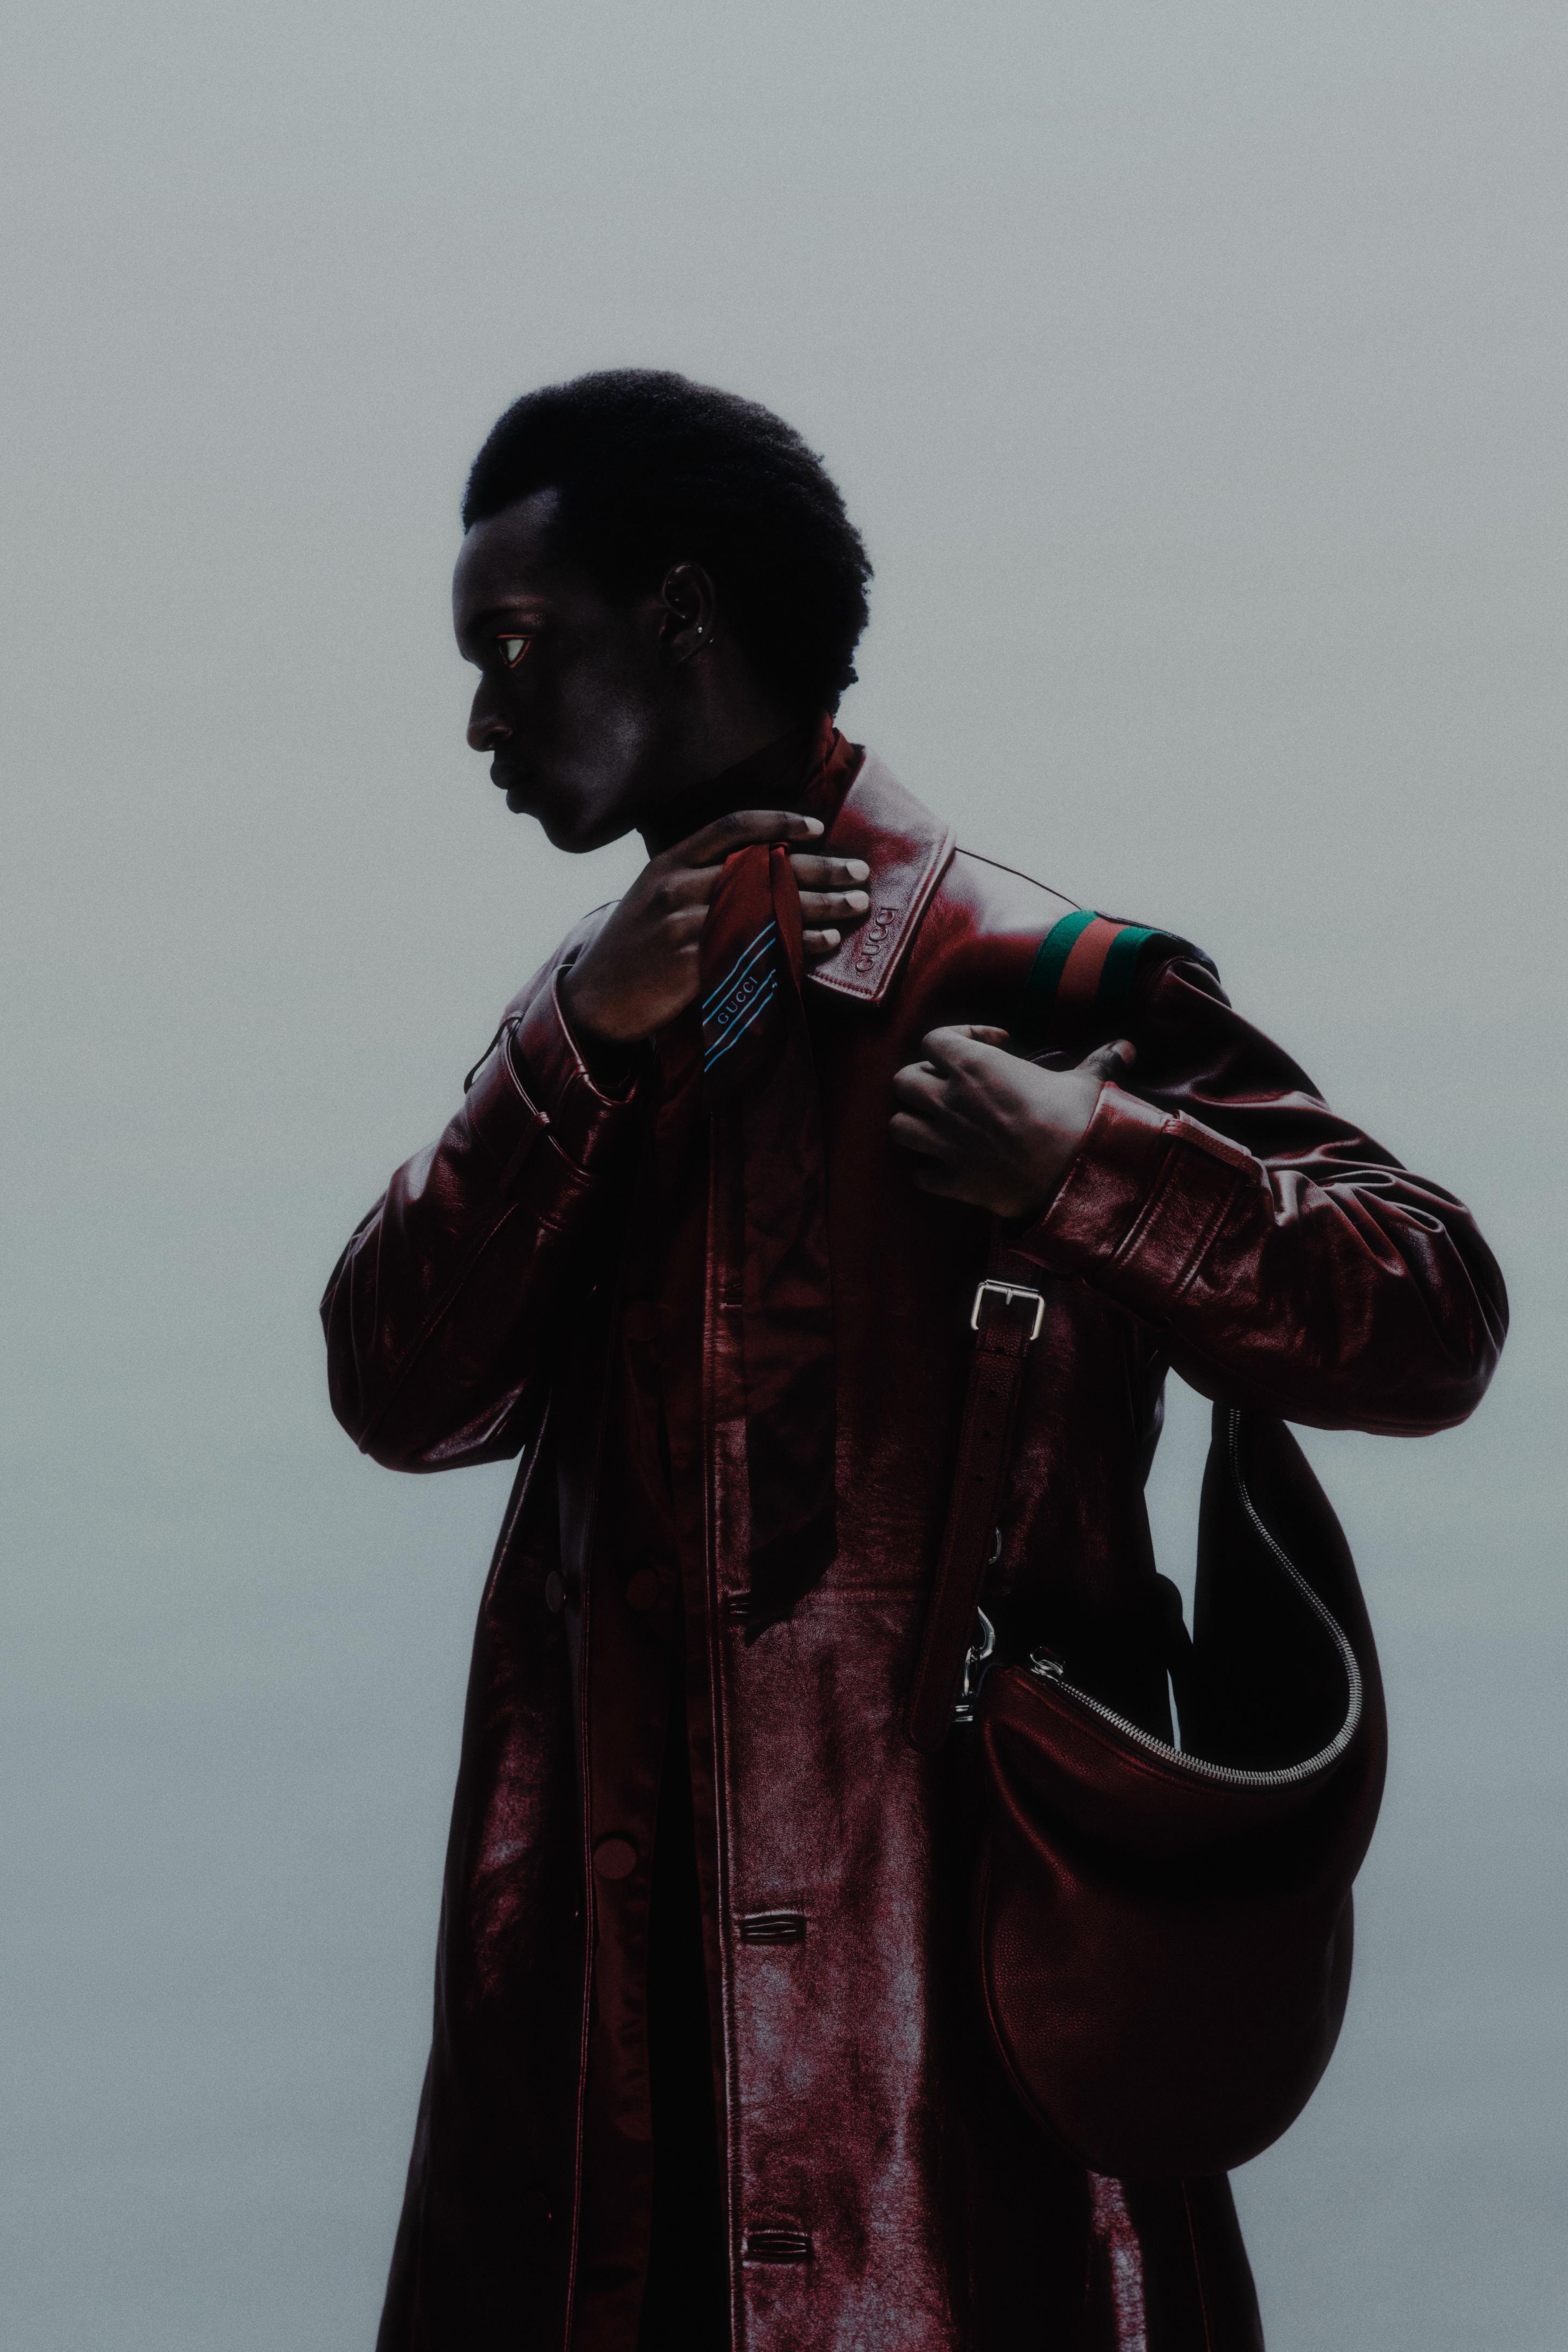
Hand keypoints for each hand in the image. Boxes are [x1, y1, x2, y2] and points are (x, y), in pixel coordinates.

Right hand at [560, 809, 871, 1049]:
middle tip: (859, 871)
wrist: (596, 999)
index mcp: (669, 862)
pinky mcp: (693, 967)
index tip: (817, 826)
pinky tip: (824, 943)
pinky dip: (796, 944)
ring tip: (856, 906)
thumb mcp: (654, 896)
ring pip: (766, 908)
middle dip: (818, 867)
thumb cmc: (635, 947)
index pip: (730, 828)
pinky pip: (758, 949)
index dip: (777, 822)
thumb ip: (698, 876)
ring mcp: (684, 927)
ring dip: (819, 907)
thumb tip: (761, 863)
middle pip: (760, 867)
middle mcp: (676, 888)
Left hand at [888, 1027, 1136, 1219]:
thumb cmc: (1078, 1123)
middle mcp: (950, 1102)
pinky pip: (920, 1175)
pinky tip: (950, 1168)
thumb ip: (1099, 1061)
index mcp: (975, 1067)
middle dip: (923, 1081)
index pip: (934, 1039)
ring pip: (898, 1125)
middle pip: (903, 1079)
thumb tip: (1126, 1047)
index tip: (992, 1046)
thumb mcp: (1087, 1084)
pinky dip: (929, 1172)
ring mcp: (946, 1143)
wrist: (1075, 1180)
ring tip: (940, 1124)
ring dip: (915, 1123)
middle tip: (953, 1087)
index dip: (957, 1038)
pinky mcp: (952, 1181)